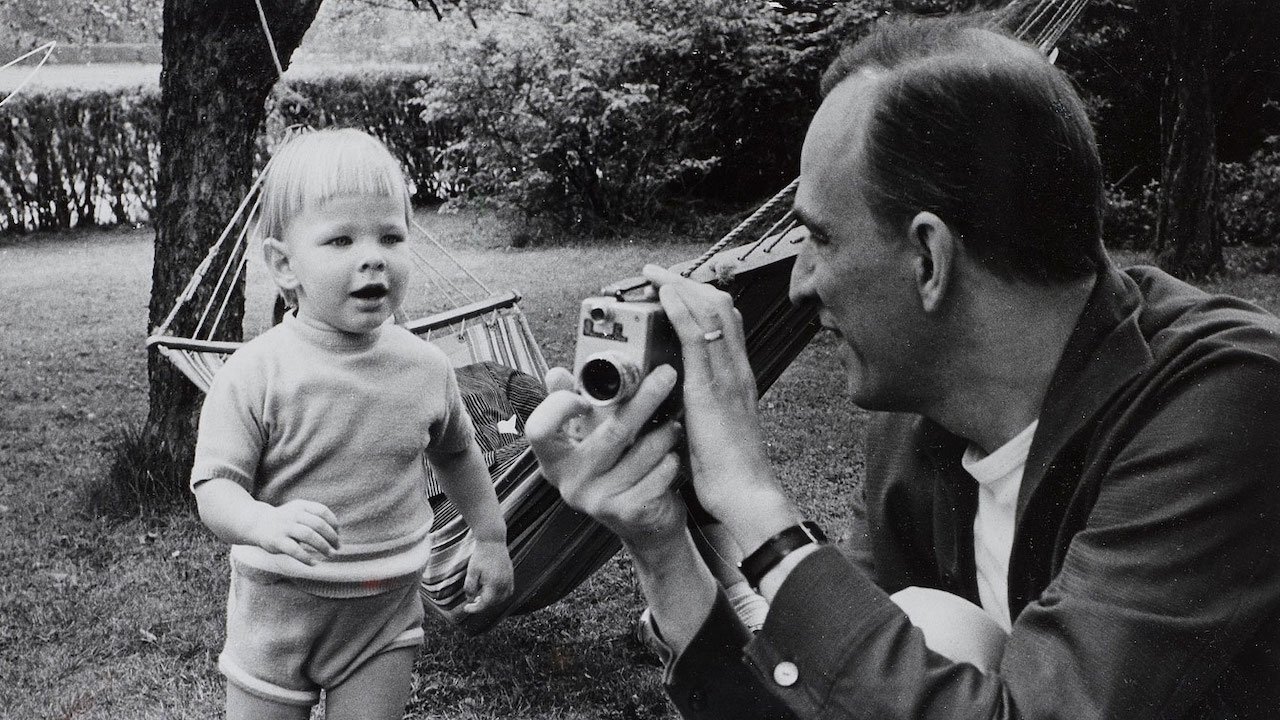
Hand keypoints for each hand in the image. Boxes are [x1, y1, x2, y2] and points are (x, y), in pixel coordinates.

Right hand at [250, 499, 340, 564]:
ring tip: (329, 554)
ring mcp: (285, 527)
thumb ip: (314, 518)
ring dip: (322, 547)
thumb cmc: (285, 520)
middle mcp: (294, 514)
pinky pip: (295, 550)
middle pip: (319, 524)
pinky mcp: (277, 540)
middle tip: (337, 548)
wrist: (257, 523)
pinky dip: (306, 558)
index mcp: (301, 506)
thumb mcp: (298, 512)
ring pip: (309, 536)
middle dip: (331, 537)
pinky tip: (313, 563)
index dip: (333, 523)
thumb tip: (336, 534)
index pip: (323, 511)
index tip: (338, 534)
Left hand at [462, 538, 514, 613]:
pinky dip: (500, 595)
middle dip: (482, 605)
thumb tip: (470, 600)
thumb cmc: (481, 555)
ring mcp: (509, 580)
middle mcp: (504, 584)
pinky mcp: (511, 575)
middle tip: (471, 602)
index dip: (475, 609)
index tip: (466, 608)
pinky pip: (508, 591)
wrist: (493, 541)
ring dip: (492, 601)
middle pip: (494, 603)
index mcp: (494, 584)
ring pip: (502, 598)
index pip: (485, 604)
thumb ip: (470, 588)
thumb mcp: (471, 572)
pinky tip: (491, 591)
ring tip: (481, 596)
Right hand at [525, 364, 687, 547]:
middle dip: (644, 400)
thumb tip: (555, 374)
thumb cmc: (617, 471)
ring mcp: (597, 500)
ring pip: (641, 452)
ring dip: (665, 433)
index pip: (539, 430)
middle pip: (610, 433)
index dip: (558, 408)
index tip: (584, 397)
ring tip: (674, 424)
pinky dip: (671, 461)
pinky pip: (658, 475)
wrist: (644, 526)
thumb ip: (572, 405)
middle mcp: (571, 482)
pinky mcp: (627, 512)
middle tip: (666, 376)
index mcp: (555, 459)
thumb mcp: (590, 440)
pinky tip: (673, 457)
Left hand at [642, 265, 792, 530]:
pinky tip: (664, 296)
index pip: (726, 321)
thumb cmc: (728, 469)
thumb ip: (698, 406)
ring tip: (656, 276)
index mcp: (737, 377)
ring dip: (680, 287)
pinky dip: (680, 308)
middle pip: (721, 306)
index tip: (676, 287)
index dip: (701, 298)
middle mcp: (736, 368)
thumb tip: (673, 399)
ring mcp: (727, 374)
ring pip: (711, 311)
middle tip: (660, 274)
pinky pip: (697, 335)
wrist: (744, 491)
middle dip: (689, 283)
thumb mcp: (712, 427)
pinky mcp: (711, 387)